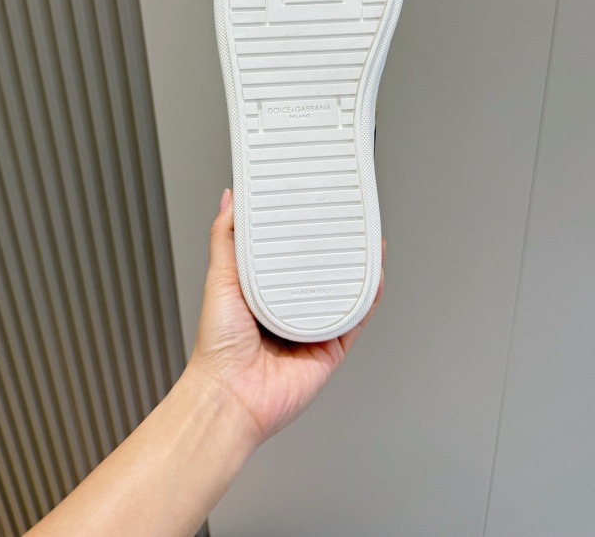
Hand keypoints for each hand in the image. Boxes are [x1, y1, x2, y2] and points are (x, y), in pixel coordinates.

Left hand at [186, 189, 384, 446]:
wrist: (231, 395)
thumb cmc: (218, 345)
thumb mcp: (220, 277)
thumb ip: (225, 237)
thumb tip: (229, 199)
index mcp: (264, 291)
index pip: (289, 254)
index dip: (303, 232)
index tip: (314, 206)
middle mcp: (290, 309)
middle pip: (320, 272)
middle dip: (335, 248)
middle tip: (348, 219)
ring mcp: (312, 328)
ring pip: (344, 292)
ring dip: (359, 268)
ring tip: (369, 240)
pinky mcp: (330, 349)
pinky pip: (355, 320)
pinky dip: (369, 299)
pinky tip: (375, 276)